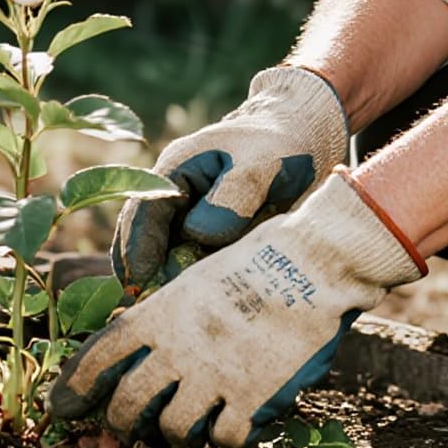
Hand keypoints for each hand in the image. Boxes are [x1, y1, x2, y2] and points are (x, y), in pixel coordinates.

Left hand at [52, 170, 424, 447]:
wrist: (320, 261)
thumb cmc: (262, 260)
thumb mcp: (201, 277)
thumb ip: (167, 318)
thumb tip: (137, 358)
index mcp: (165, 311)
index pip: (99, 356)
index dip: (75, 387)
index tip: (63, 408)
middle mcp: (182, 347)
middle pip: (127, 408)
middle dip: (121, 426)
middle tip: (130, 430)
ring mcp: (217, 376)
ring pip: (173, 432)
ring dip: (180, 432)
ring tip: (195, 419)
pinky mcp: (254, 399)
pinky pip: (225, 443)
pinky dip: (229, 437)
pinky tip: (239, 418)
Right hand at [111, 65, 349, 291]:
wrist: (307, 139)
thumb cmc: (281, 143)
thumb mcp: (261, 164)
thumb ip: (232, 197)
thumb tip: (197, 236)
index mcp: (174, 173)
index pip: (142, 218)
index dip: (139, 256)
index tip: (143, 292)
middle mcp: (176, 200)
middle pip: (149, 248)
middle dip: (157, 279)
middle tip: (175, 309)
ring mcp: (193, 221)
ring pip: (174, 262)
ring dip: (184, 283)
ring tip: (202, 304)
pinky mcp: (214, 240)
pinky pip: (201, 267)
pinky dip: (207, 282)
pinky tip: (225, 294)